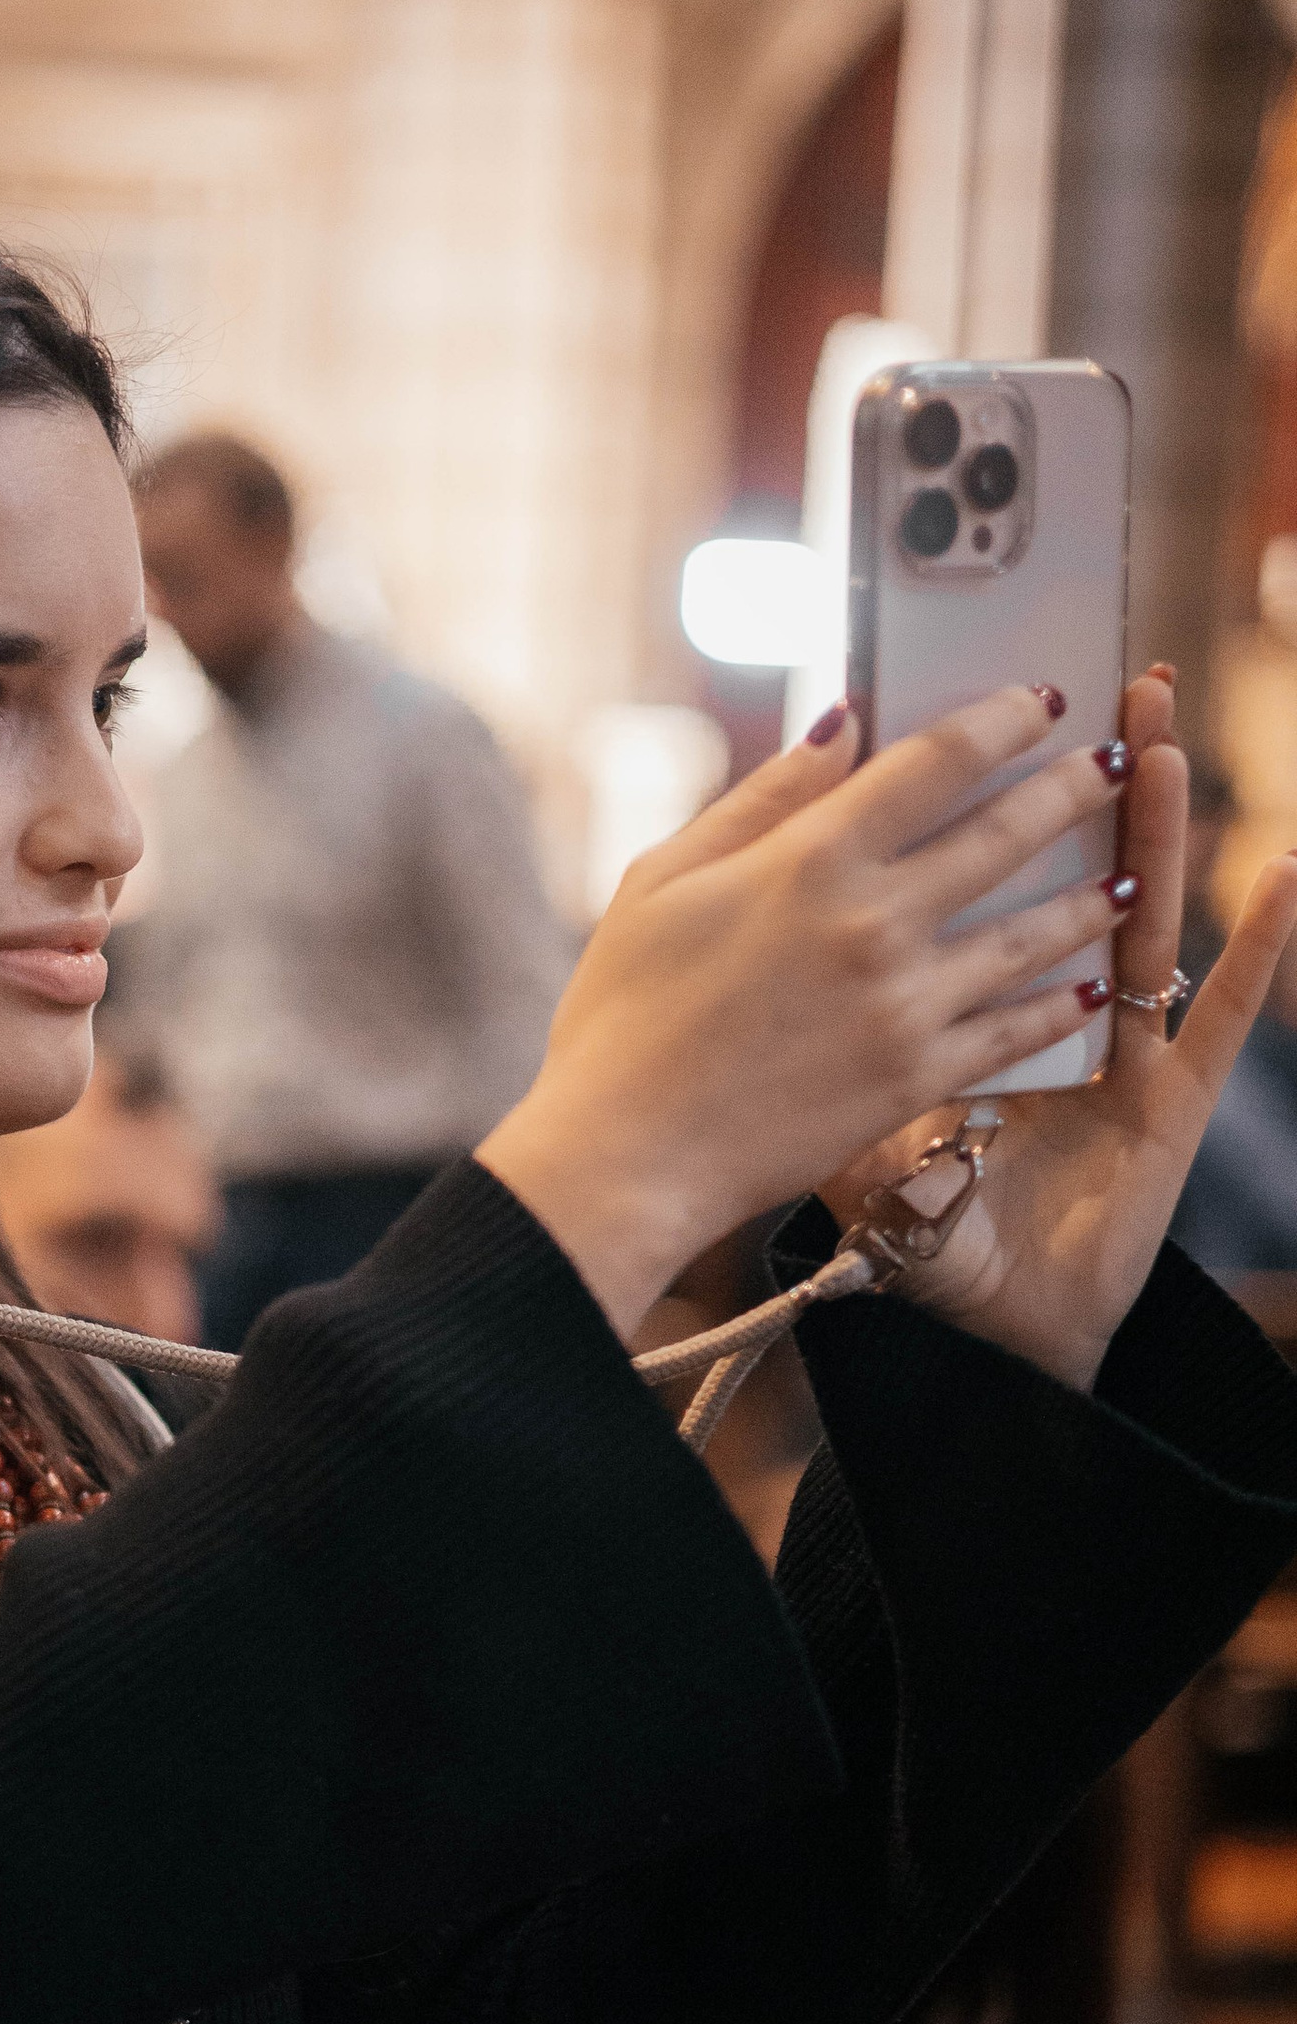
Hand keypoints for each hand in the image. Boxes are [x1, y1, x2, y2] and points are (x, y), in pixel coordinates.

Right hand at [479, 682, 1151, 1341]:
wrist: (624, 1158)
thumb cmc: (621, 1017)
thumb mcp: (662, 881)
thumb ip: (761, 800)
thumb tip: (840, 722)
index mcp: (809, 858)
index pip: (936, 761)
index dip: (999, 720)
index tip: (1037, 701)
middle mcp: (874, 922)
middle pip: (1007, 832)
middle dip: (1074, 787)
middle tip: (1114, 762)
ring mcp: (905, 1004)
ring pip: (1033, 932)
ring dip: (1093, 894)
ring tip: (1128, 873)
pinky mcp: (915, 1079)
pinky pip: (1014, 1031)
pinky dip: (1061, 1004)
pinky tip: (1089, 984)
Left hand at [825, 672, 1296, 1390]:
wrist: (985, 1340)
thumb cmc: (928, 1245)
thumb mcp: (853, 1133)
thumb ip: (831, 1041)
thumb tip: (777, 963)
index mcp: (965, 1010)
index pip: (975, 881)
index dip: (982, 803)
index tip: (981, 717)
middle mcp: (1051, 1015)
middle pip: (1066, 872)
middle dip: (1083, 780)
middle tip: (1097, 683)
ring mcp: (1120, 1053)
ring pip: (1142, 918)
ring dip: (1156, 831)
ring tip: (1163, 742)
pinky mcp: (1169, 1102)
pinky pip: (1214, 1014)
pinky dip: (1254, 948)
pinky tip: (1281, 877)